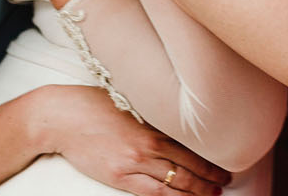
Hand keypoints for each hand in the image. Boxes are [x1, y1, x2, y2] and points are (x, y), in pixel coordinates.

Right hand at [41, 84, 229, 195]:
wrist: (63, 117)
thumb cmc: (91, 105)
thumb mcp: (127, 101)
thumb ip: (150, 114)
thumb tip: (170, 120)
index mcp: (151, 121)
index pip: (189, 143)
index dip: (208, 157)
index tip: (221, 162)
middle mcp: (147, 143)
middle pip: (187, 165)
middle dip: (209, 177)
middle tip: (225, 182)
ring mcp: (134, 162)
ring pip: (174, 183)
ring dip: (196, 192)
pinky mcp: (120, 177)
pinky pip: (152, 194)